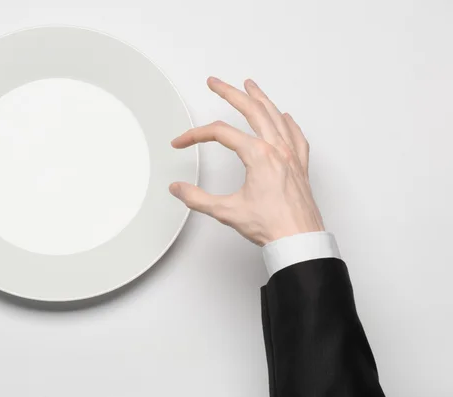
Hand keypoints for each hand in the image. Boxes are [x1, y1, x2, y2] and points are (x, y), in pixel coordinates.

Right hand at [169, 77, 324, 245]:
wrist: (299, 239)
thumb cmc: (271, 226)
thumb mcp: (226, 211)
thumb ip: (197, 198)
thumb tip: (178, 188)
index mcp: (258, 155)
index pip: (220, 133)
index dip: (195, 135)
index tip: (181, 142)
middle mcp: (276, 149)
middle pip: (251, 110)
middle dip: (230, 93)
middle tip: (215, 82)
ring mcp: (291, 155)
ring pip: (275, 116)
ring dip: (260, 98)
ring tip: (250, 86)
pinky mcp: (300, 165)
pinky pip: (296, 135)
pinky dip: (288, 122)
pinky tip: (285, 117)